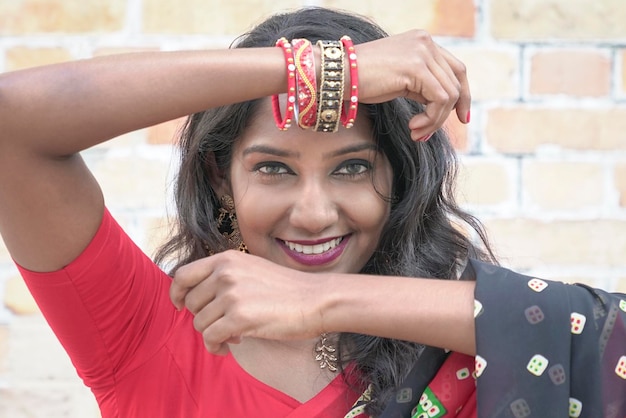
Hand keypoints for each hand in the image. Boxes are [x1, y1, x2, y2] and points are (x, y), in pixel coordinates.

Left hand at [170, 250, 323, 354]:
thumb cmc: (287, 289)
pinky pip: (211, 338)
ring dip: (212, 334)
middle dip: (202, 317)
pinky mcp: (239, 317)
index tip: (180, 306)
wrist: (316, 299)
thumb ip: (225, 276)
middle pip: (190, 303)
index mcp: (226, 259)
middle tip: (222, 325)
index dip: (176, 293)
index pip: (183, 275)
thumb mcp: (252, 269)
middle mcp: (225, 273)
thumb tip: (198, 296)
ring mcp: (231, 295)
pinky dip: (217, 347)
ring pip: (199, 323)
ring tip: (232, 336)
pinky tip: (231, 346)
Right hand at [356, 29, 470, 140]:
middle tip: (426, 133)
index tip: (462, 118)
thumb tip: (442, 106)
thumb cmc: (361, 80)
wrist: (338, 74)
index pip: (456, 69)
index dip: (462, 95)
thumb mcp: (399, 79)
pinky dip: (430, 119)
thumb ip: (421, 84)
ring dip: (434, 121)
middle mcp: (426, 42)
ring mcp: (423, 52)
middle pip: (456, 82)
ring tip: (415, 132)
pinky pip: (439, 100)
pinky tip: (413, 126)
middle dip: (447, 113)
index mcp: (423, 41)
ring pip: (449, 95)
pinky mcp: (417, 68)